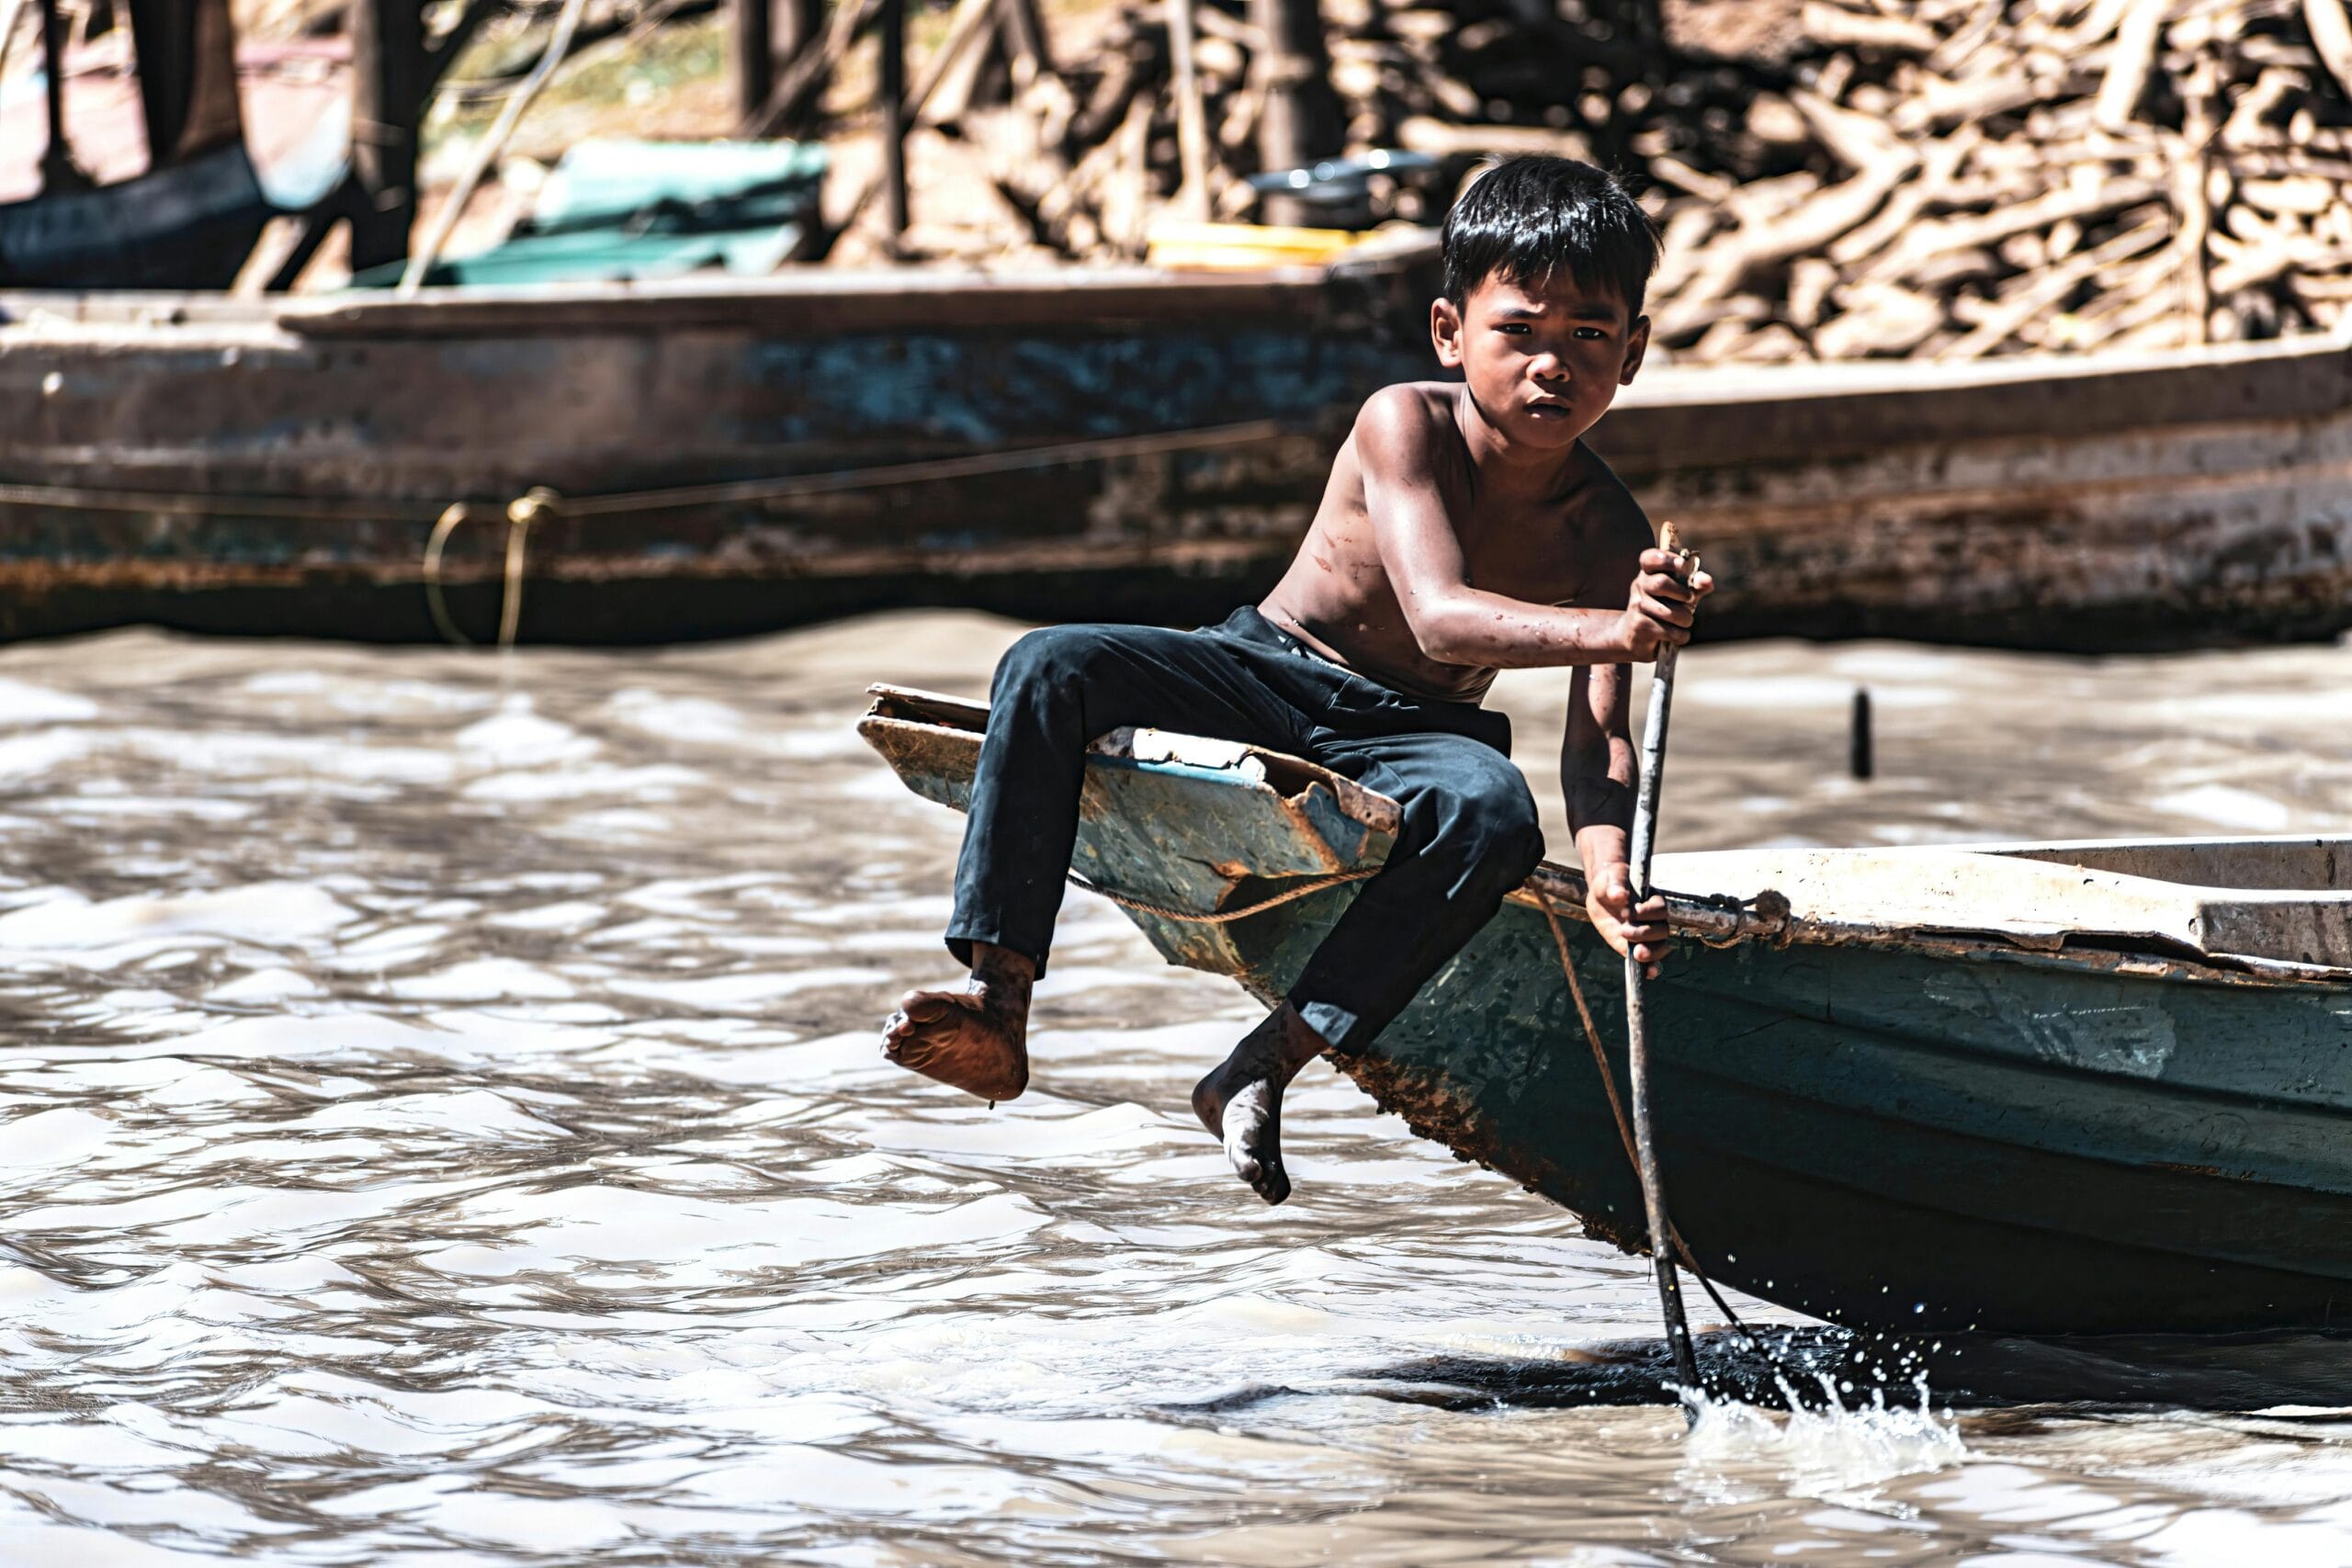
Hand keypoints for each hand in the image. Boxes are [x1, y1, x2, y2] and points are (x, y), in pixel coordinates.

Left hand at [1587, 860, 1670, 977]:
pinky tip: (1649, 974)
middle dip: (1645, 934)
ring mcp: (1647, 935)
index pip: (1659, 909)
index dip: (1648, 913)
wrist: (1602, 894)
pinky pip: (1649, 960)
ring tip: (1636, 954)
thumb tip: (1620, 895)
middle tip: (1625, 931)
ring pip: (1660, 947)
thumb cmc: (1610, 882)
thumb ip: (1615, 886)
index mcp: (1652, 901)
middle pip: (1662, 931)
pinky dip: (1650, 967)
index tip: (1633, 912)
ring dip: (1651, 953)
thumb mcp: (1610, 880)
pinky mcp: (1635, 946)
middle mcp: (1654, 919)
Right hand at [1616, 541, 1715, 661]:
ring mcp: (1636, 607)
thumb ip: (1695, 585)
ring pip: (1668, 612)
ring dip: (1685, 619)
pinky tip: (1679, 635)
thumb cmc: (1663, 607)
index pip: (1649, 558)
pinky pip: (1668, 631)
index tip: (1682, 564)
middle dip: (1682, 593)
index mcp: (1648, 572)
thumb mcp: (1681, 592)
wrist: (1635, 634)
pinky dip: (1681, 635)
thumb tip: (1707, 582)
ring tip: (1686, 621)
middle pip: (1661, 583)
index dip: (1665, 559)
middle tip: (1690, 599)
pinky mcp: (1639, 627)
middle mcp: (1639, 586)